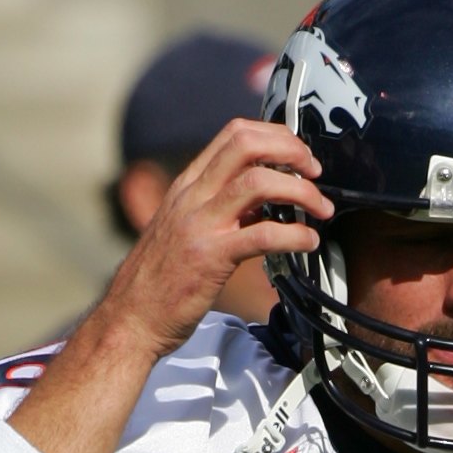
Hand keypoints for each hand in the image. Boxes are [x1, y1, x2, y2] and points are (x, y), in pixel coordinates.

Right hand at [97, 118, 329, 362]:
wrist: (131, 318)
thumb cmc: (160, 281)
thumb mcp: (186, 229)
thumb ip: (220, 209)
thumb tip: (263, 202)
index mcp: (187, 186)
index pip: (234, 134)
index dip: (275, 136)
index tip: (298, 157)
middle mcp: (193, 196)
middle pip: (247, 143)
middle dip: (291, 150)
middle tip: (314, 173)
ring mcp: (201, 225)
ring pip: (258, 181)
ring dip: (301, 191)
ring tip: (321, 209)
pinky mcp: (211, 258)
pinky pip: (263, 235)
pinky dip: (296, 235)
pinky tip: (309, 243)